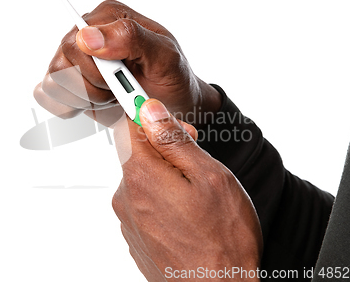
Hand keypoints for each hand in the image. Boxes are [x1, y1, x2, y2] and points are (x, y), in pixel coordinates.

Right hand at [34, 0, 220, 126]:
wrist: (173, 104)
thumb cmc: (171, 77)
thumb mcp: (164, 56)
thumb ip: (130, 38)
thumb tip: (87, 36)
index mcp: (109, 16)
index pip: (76, 42)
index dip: (94, 70)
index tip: (117, 80)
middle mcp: (87, 32)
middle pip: (61, 65)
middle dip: (93, 87)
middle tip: (119, 90)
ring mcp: (75, 57)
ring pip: (54, 82)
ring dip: (84, 98)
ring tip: (110, 96)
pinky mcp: (69, 80)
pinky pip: (47, 95)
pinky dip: (71, 106)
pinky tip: (95, 103)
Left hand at [112, 99, 262, 280]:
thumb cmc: (223, 238)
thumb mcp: (208, 176)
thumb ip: (173, 140)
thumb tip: (149, 111)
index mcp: (141, 175)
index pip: (132, 126)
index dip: (156, 119)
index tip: (174, 124)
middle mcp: (126, 196)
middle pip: (139, 154)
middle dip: (167, 151)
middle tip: (199, 165)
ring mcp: (129, 220)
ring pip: (145, 181)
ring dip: (168, 179)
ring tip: (198, 199)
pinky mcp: (136, 238)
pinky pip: (146, 206)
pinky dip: (164, 203)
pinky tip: (189, 218)